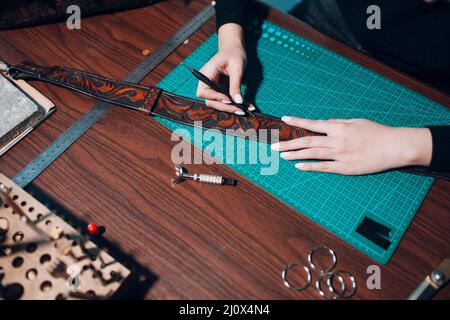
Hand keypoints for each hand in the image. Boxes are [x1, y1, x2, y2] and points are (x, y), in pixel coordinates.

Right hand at [196, 23, 254, 114]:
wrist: (234, 49)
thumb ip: (236, 84)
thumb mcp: (237, 67)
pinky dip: (236, 105)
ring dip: (232, 109)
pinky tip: (247, 106)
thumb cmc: (234, 53)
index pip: (203, 92)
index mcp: (206, 74)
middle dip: (225, 107)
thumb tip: (238, 101)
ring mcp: (213, 88)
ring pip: (218, 104)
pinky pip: (226, 101)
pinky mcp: (221, 91)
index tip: (228, 99)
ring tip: (246, 109)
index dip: (214, 97)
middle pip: (211, 101)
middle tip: (241, 110)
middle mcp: (207, 82)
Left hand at [271, 117, 432, 174]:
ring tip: (281, 155)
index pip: (313, 124)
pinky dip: (310, 166)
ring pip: (312, 154)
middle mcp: (337, 140)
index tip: (284, 120)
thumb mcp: (356, 122)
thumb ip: (337, 123)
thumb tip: (322, 124)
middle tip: (274, 145)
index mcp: (339, 127)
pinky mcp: (345, 168)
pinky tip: (298, 166)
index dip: (297, 121)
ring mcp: (340, 155)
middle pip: (307, 141)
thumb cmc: (376, 132)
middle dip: (289, 143)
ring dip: (295, 154)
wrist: (394, 147)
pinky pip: (324, 167)